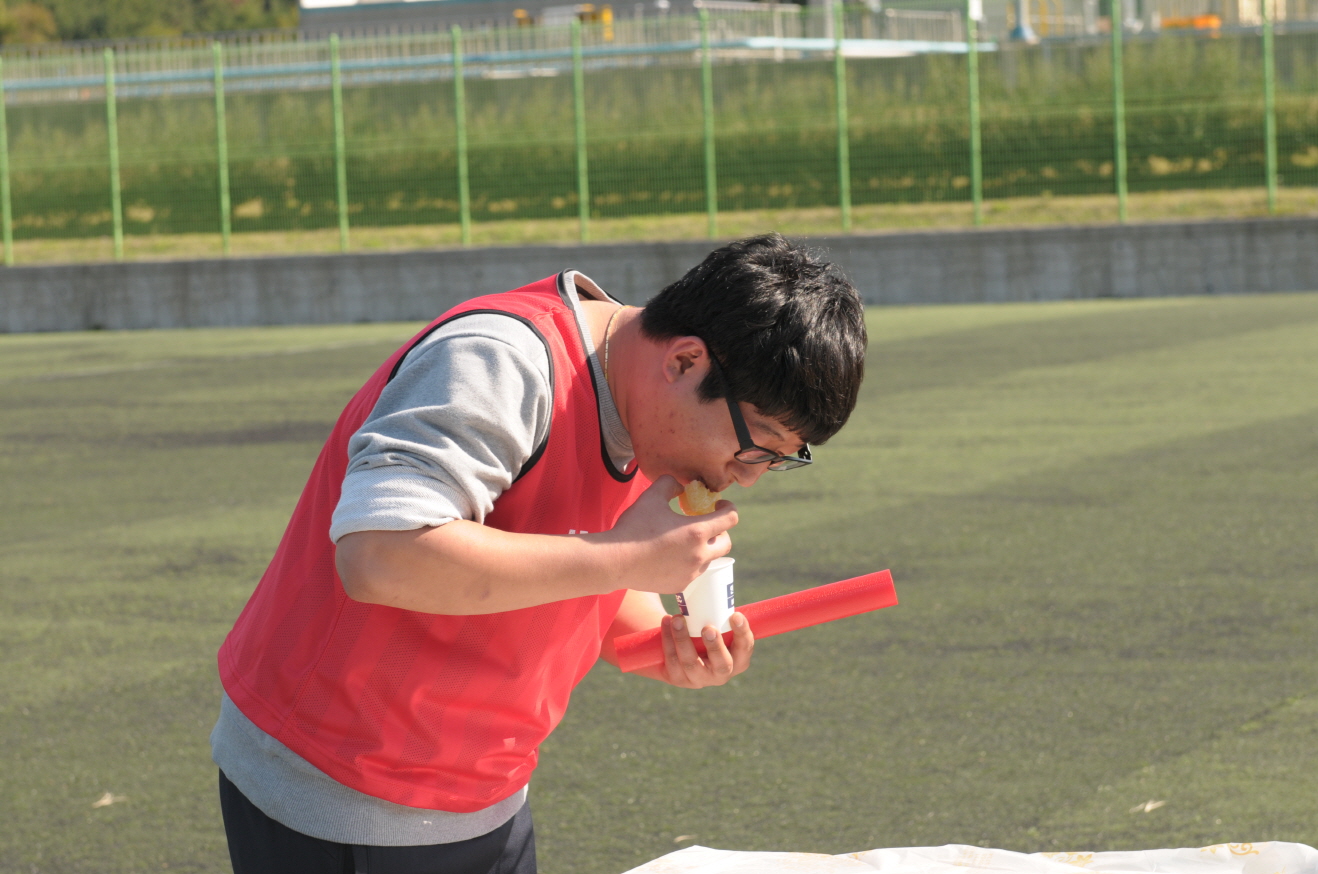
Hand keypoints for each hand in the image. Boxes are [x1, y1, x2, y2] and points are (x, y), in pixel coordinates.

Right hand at [593, 475, 736, 595]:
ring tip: (685, 540)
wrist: (614, 561)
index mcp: (697, 532)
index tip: (718, 504)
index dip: (728, 508)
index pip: (730, 519)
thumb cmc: (633, 527)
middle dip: (720, 531)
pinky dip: (689, 563)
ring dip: (704, 548)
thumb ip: (670, 485)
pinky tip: (672, 556)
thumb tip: (680, 486)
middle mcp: (699, 556)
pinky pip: (692, 573)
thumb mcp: (651, 497)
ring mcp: (690, 573)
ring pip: (709, 559)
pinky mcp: (679, 586)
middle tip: (706, 523)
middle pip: (726, 543)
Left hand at [656, 611, 754, 687]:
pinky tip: (666, 622)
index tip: (735, 615)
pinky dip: (668, 640)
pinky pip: (672, 660)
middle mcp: (721, 674)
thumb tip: (714, 578)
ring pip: (691, 663)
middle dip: (714, 646)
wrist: (681, 651)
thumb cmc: (706, 631)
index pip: (745, 648)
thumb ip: (721, 612)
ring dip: (683, 639)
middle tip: (708, 627)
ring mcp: (699, 679)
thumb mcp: (718, 625)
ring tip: (677, 618)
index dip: (742, 633)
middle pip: (722, 664)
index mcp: (738, 660)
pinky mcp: (678, 678)